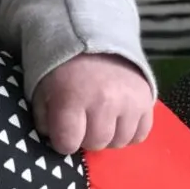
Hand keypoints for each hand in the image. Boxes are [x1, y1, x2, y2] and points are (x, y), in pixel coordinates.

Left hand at [32, 54, 153, 155]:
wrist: (95, 45)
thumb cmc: (63, 71)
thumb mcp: (42, 90)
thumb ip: (44, 118)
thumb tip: (53, 140)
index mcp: (72, 98)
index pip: (68, 142)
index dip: (63, 142)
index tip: (63, 134)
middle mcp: (104, 102)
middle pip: (96, 144)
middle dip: (85, 139)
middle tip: (82, 126)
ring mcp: (129, 102)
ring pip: (119, 142)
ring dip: (107, 138)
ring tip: (99, 122)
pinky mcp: (147, 102)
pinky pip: (140, 135)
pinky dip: (128, 133)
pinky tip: (117, 122)